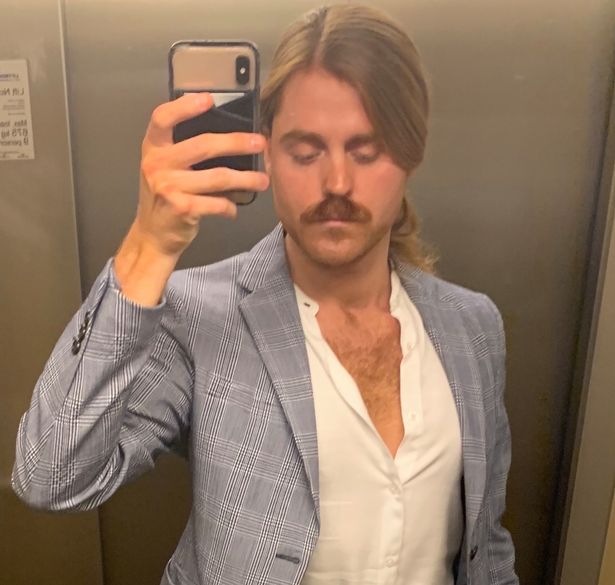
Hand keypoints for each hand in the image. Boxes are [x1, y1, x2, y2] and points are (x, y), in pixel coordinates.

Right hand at [114, 93, 268, 305]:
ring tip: (263, 180)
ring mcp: (169, 187)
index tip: (208, 99)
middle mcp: (158, 164)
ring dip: (246, 179)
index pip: (162, 118)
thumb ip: (183, 148)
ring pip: (218, 177)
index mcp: (153, 148)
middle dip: (237, 143)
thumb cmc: (165, 196)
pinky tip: (234, 208)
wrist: (153, 235)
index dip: (184, 106)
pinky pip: (217, 203)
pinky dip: (230, 206)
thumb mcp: (165, 167)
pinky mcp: (182, 208)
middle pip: (203, 145)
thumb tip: (229, 134)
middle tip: (260, 143)